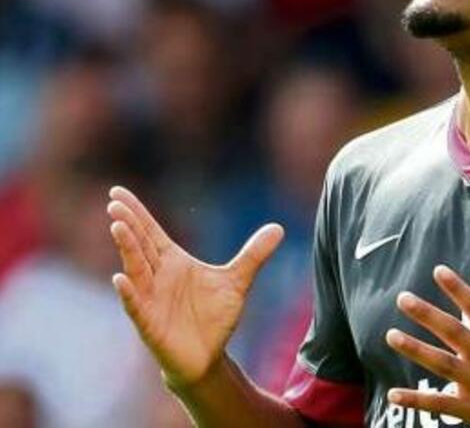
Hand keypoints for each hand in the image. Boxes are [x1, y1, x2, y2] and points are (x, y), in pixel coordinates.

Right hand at [106, 186, 283, 387]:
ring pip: (136, 269)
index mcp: (173, 262)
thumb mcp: (237, 281)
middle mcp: (157, 276)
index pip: (151, 232)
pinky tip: (120, 278)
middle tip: (115, 202)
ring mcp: (151, 299)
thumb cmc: (214, 316)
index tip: (117, 191)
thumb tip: (279, 228)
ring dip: (127, 249)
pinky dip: (129, 292)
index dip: (136, 213)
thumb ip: (254, 254)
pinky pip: (136, 306)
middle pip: (140, 245)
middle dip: (129, 224)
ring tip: (118, 227)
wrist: (208, 355)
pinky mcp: (150, 323)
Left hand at [386, 264, 469, 427]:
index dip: (458, 289)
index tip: (438, 270)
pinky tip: (394, 393)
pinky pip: (440, 405)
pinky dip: (417, 400)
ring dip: (416, 350)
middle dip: (428, 315)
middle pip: (454, 333)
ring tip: (391, 335)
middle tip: (403, 298)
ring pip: (443, 365)